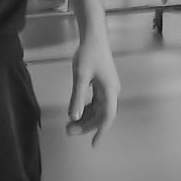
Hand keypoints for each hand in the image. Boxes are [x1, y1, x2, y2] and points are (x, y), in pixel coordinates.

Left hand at [65, 31, 118, 146]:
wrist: (94, 36)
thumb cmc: (88, 54)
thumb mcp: (80, 77)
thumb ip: (77, 98)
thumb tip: (73, 117)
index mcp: (110, 91)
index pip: (107, 117)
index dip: (100, 131)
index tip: (93, 144)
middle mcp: (112, 91)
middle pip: (101, 115)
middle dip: (86, 125)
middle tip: (68, 131)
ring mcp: (108, 88)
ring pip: (98, 109)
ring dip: (85, 117)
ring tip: (69, 123)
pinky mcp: (102, 83)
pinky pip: (96, 101)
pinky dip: (86, 108)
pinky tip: (75, 111)